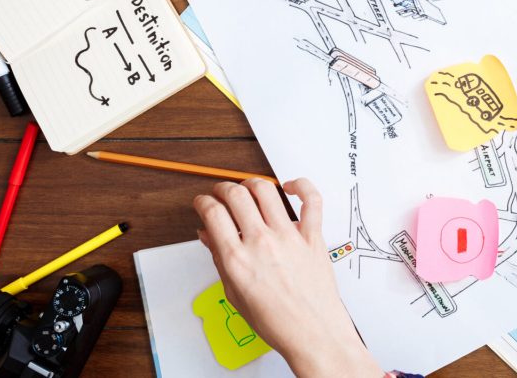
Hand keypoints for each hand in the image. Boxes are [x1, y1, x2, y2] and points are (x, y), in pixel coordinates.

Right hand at [194, 179, 381, 377]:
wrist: (311, 332)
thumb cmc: (277, 321)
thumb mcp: (235, 294)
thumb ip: (220, 260)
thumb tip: (208, 236)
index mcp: (238, 259)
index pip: (213, 213)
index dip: (203, 202)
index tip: (204, 202)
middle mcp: (262, 243)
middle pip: (236, 195)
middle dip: (223, 188)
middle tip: (222, 193)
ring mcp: (289, 237)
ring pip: (266, 190)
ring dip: (252, 183)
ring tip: (249, 189)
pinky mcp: (313, 236)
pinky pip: (311, 200)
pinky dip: (301, 186)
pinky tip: (290, 187)